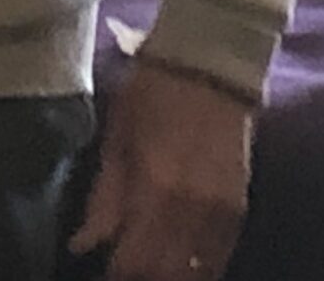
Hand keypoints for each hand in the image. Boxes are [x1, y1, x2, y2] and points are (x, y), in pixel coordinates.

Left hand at [67, 59, 252, 280]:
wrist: (212, 63)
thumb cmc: (154, 91)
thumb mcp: (117, 136)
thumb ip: (104, 196)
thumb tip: (83, 244)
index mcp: (154, 187)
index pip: (132, 261)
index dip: (115, 275)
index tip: (102, 272)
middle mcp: (190, 207)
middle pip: (164, 273)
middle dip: (140, 277)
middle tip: (122, 270)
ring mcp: (220, 210)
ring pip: (195, 272)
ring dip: (169, 276)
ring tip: (149, 271)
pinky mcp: (239, 206)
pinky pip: (220, 255)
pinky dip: (200, 268)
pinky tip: (183, 269)